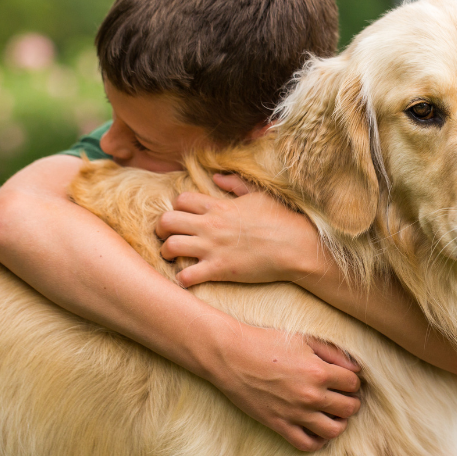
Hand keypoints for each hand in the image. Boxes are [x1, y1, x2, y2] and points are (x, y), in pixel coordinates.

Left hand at [156, 173, 323, 287]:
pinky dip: (182, 278)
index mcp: (218, 206)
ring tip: (173, 257)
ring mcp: (212, 248)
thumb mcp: (259, 195)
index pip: (181, 200)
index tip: (183, 216)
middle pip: (166, 221)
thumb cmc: (281, 219)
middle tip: (167, 236)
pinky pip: (186, 276)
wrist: (296, 246)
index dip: (177, 208)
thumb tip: (217, 177)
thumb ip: (236, 184)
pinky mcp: (219, 270)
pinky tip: (188, 278)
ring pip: (169, 247)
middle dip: (161, 229)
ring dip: (166, 253)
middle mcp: (210, 225)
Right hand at [205, 320, 361, 451]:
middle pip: (349, 408)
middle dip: (351, 401)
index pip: (353, 383)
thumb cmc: (267, 342)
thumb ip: (334, 352)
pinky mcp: (279, 425)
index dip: (352, 381)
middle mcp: (310, 395)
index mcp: (318, 371)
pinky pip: (307, 444)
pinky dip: (318, 441)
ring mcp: (295, 413)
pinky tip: (317, 429)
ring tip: (333, 414)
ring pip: (334, 430)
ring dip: (339, 423)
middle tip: (343, 396)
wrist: (232, 356)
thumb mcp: (304, 339)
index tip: (345, 379)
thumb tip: (357, 368)